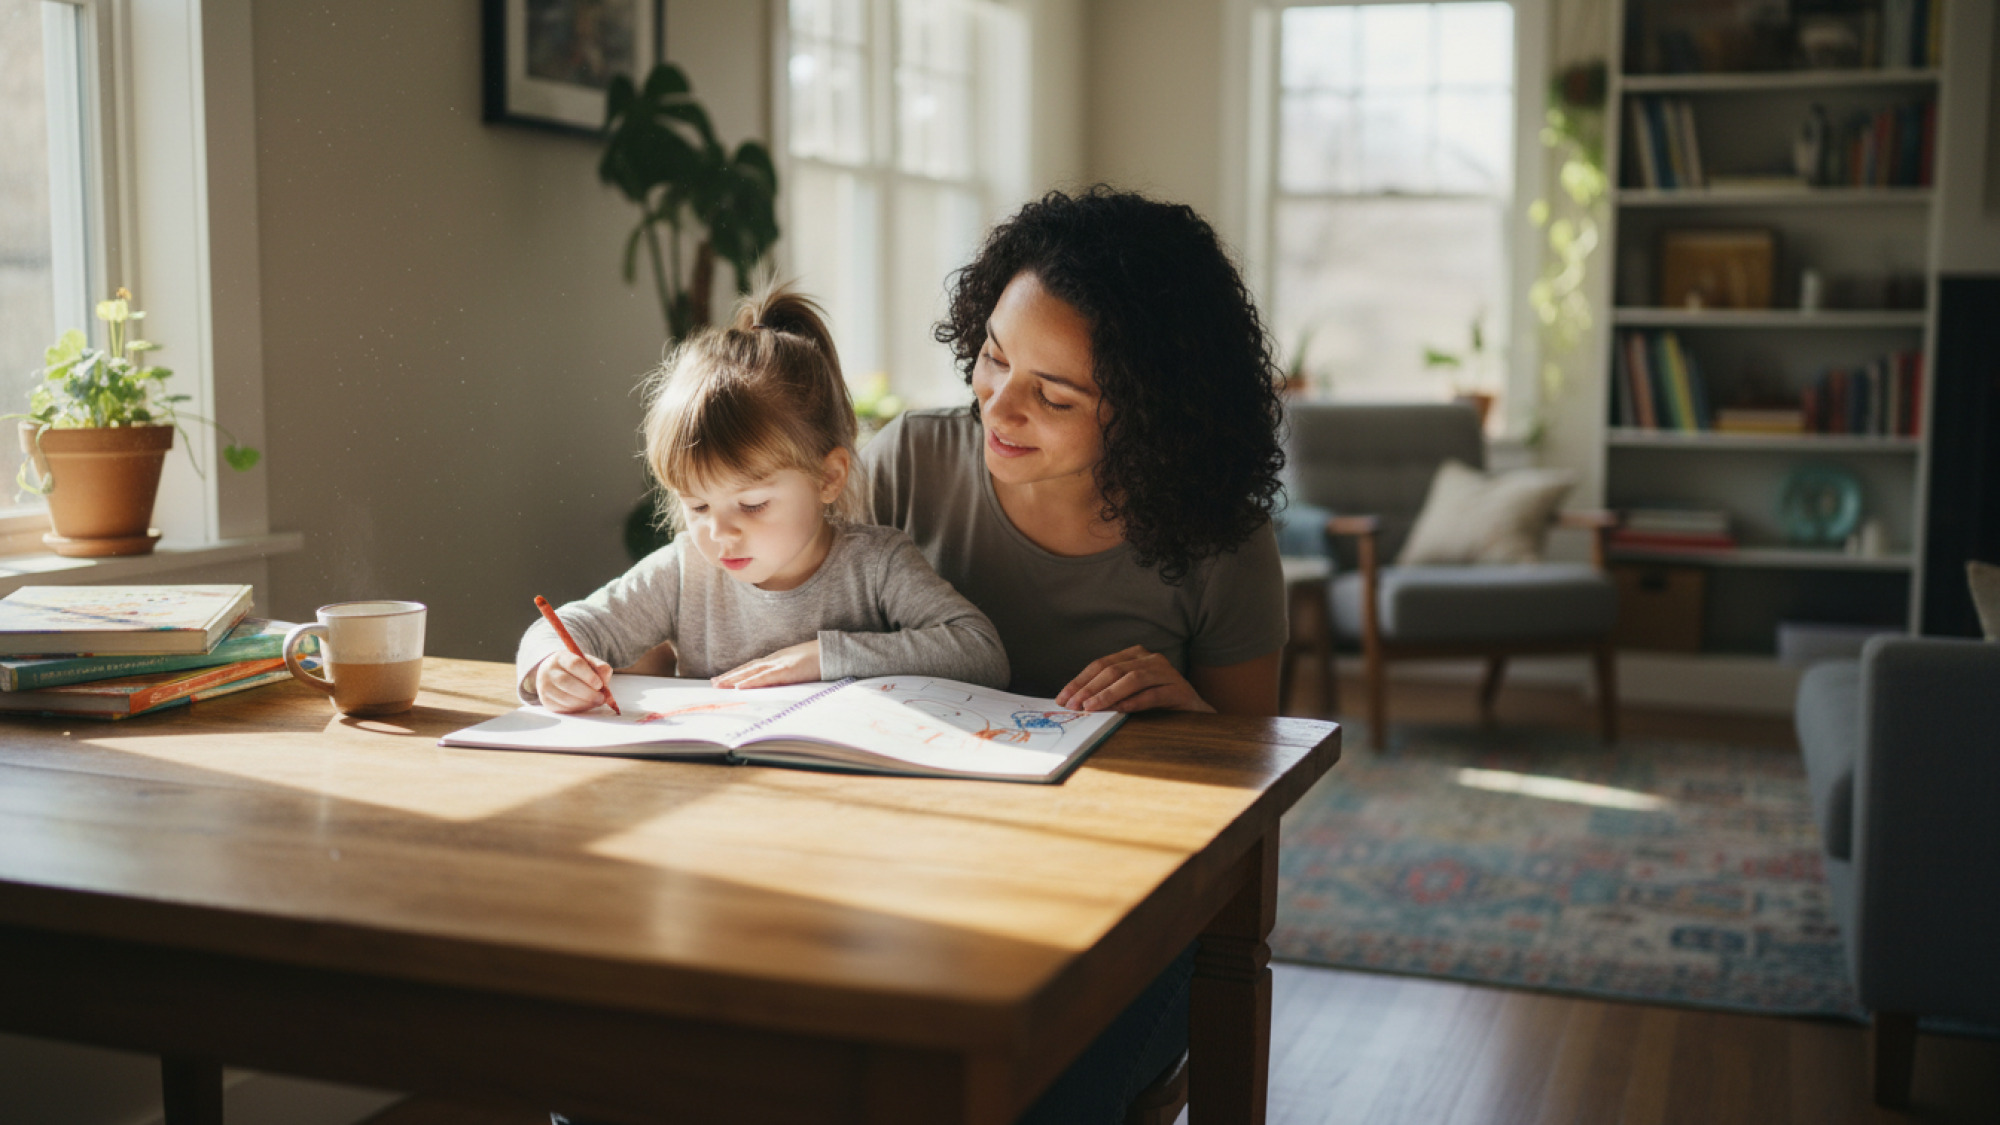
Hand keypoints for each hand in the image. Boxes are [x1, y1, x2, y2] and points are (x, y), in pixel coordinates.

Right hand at [535, 651, 615, 713]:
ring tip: (595, 702)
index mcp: (561, 658)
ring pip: (564, 697)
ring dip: (584, 702)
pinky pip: (562, 707)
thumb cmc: (576, 670)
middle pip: (566, 682)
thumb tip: (604, 679)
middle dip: (587, 693)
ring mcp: (545, 686)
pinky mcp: (546, 701)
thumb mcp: (588, 663)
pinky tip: (585, 705)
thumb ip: (599, 668)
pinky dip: (577, 708)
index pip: (574, 664)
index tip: (600, 685)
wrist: (553, 675)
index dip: (588, 676)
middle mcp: (549, 671)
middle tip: (601, 698)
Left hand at [712, 640, 821, 688]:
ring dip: (734, 679)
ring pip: (752, 672)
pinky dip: (751, 682)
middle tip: (713, 683)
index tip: (723, 679)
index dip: (737, 673)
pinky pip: (765, 677)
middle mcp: (775, 660)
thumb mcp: (800, 666)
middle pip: (748, 668)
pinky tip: (739, 687)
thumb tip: (781, 682)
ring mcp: (780, 664)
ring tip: (719, 685)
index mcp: (778, 659)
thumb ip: (789, 673)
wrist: (833, 650)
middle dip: (730, 676)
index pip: (753, 667)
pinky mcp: (787, 670)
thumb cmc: (820, 658)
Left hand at [1056, 645, 1214, 713]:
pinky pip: (1154, 694)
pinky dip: (1135, 702)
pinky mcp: (1180, 690)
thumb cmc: (1158, 703)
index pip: (1101, 665)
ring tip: (1091, 708)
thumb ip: (1108, 693)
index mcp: (1136, 655)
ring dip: (1108, 694)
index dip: (1080, 681)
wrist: (1196, 713)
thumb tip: (1075, 703)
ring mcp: (1167, 673)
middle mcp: (1152, 659)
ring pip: (1133, 679)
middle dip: (1089, 688)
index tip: (1062, 698)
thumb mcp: (1130, 694)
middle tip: (1073, 705)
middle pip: (1114, 670)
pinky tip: (1120, 710)